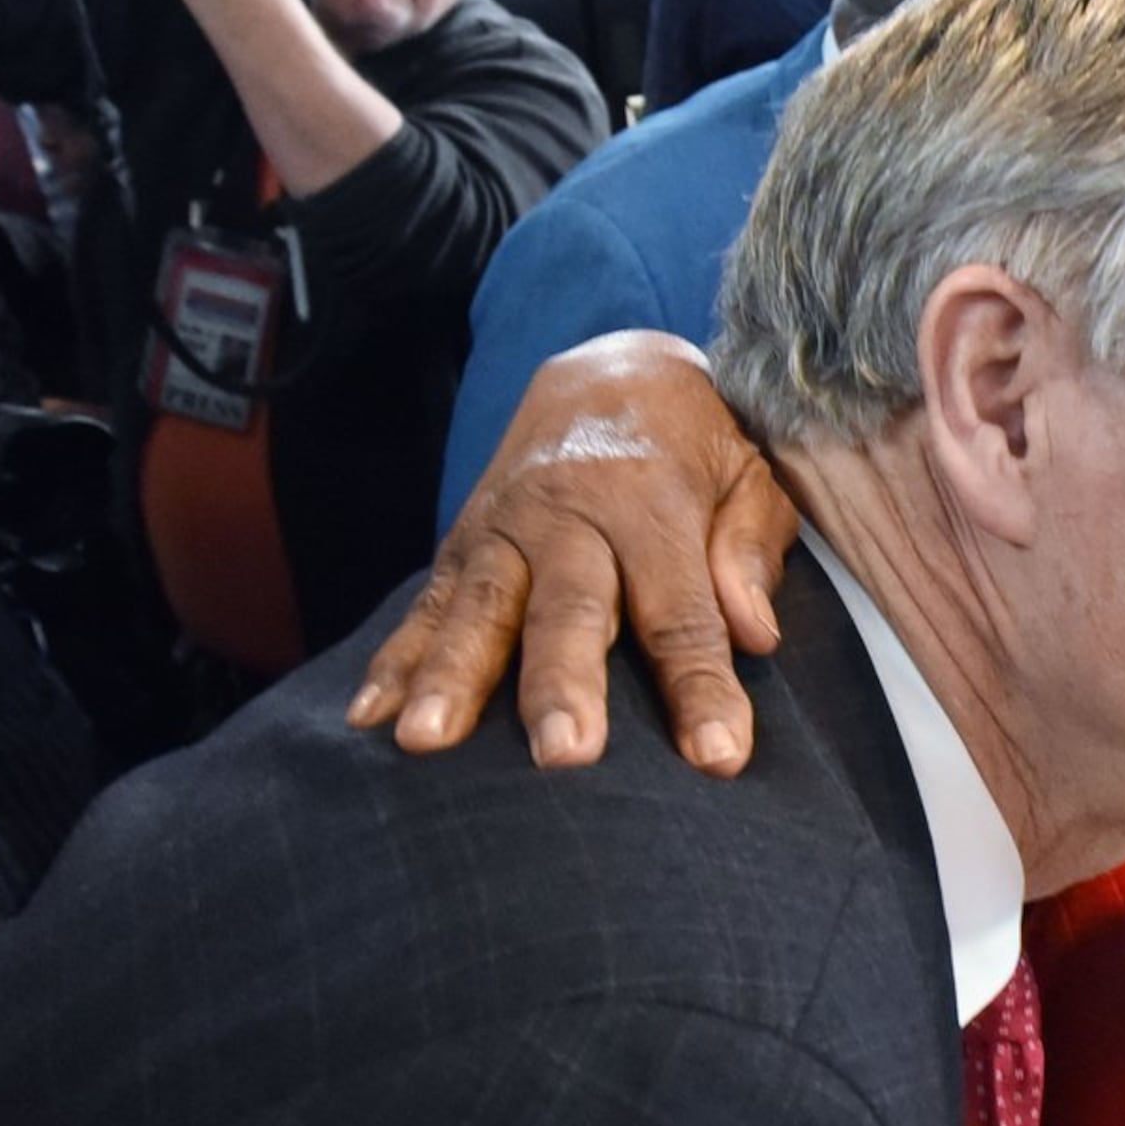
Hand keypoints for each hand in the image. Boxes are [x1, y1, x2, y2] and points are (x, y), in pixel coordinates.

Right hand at [348, 333, 795, 770]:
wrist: (609, 369)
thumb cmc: (697, 443)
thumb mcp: (752, 474)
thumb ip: (751, 548)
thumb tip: (755, 634)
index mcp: (653, 502)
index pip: (681, 611)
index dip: (701, 686)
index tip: (718, 757)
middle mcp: (569, 516)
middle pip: (567, 610)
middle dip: (563, 683)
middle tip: (565, 754)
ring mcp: (505, 530)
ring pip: (480, 608)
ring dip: (453, 678)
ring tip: (427, 741)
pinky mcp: (462, 545)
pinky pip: (427, 605)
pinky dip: (395, 660)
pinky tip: (369, 717)